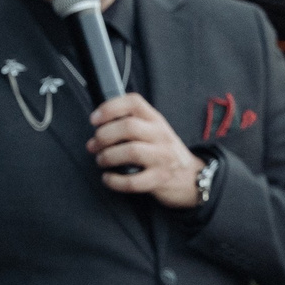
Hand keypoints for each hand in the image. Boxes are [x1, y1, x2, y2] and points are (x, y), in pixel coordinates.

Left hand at [86, 93, 203, 207]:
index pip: (134, 102)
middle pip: (128, 126)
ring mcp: (162, 157)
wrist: (191, 177)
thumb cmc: (162, 152)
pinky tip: (108, 178)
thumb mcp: (153, 131)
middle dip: (103, 136)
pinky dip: (114, 181)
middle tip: (94, 145)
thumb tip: (99, 125)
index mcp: (155, 120)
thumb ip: (132, 124)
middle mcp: (160, 135)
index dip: (110, 108)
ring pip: (131, 151)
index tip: (94, 119)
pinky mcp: (159, 179)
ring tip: (101, 160)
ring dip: (108, 156)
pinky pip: (133, 181)